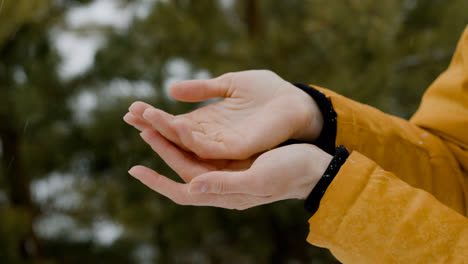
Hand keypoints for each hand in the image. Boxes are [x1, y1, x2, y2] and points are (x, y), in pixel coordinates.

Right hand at [124, 70, 322, 159]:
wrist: (296, 102)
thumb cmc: (267, 92)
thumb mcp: (229, 85)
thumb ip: (202, 89)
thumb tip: (171, 90)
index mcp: (209, 125)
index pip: (175, 124)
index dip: (154, 118)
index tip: (132, 110)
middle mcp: (212, 139)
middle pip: (176, 137)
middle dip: (153, 127)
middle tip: (129, 116)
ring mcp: (224, 147)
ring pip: (187, 144)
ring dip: (166, 132)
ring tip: (145, 120)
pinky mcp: (238, 151)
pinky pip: (209, 148)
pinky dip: (190, 138)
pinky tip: (174, 125)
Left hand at [128, 129, 331, 209]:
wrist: (313, 167)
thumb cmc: (290, 173)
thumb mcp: (259, 179)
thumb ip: (225, 184)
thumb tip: (191, 185)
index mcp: (224, 193)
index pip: (182, 191)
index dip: (158, 182)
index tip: (134, 168)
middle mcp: (221, 183)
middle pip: (182, 167)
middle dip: (160, 149)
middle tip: (139, 128)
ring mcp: (228, 170)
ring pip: (191, 156)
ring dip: (171, 140)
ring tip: (152, 122)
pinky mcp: (235, 157)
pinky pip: (205, 147)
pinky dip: (190, 136)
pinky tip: (183, 124)